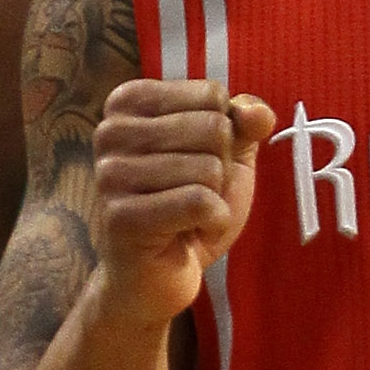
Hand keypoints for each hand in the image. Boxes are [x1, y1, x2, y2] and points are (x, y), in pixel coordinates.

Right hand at [92, 80, 276, 326]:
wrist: (159, 275)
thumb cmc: (190, 208)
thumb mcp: (227, 156)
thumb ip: (244, 124)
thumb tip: (258, 112)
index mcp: (129, 103)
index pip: (211, 95)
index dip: (225, 135)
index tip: (197, 162)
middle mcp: (110, 131)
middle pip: (212, 128)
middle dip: (222, 169)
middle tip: (196, 194)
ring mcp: (111, 174)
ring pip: (208, 168)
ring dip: (216, 200)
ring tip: (189, 216)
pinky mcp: (122, 216)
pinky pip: (200, 203)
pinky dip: (214, 223)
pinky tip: (192, 233)